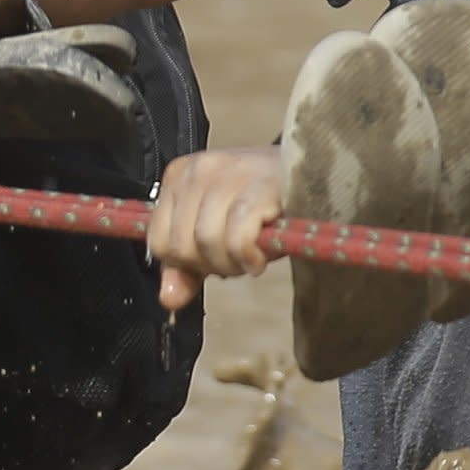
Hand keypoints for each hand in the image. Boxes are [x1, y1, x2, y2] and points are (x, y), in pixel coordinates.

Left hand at [143, 144, 285, 311]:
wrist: (311, 176)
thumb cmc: (262, 205)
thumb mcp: (217, 233)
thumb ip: (187, 267)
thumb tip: (169, 299)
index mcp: (179, 177)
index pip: (158, 242)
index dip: (186, 263)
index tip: (212, 259)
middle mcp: (199, 170)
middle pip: (182, 245)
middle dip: (210, 266)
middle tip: (236, 260)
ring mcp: (229, 174)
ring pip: (207, 241)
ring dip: (232, 263)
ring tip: (251, 256)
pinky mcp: (260, 185)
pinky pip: (238, 237)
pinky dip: (248, 257)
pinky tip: (260, 255)